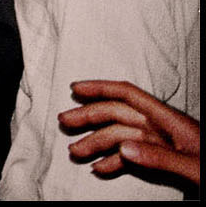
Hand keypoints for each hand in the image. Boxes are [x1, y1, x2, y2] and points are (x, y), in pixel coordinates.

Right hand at [61, 79, 201, 186]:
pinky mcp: (166, 159)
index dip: (101, 88)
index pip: (130, 95)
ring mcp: (165, 143)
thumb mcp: (196, 167)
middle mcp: (165, 128)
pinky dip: (115, 161)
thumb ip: (161, 158)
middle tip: (64, 124)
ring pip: (123, 136)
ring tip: (75, 153)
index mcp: (172, 122)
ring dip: (97, 143)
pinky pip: (135, 155)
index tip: (75, 89)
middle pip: (120, 114)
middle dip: (90, 117)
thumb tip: (124, 148)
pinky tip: (101, 168)